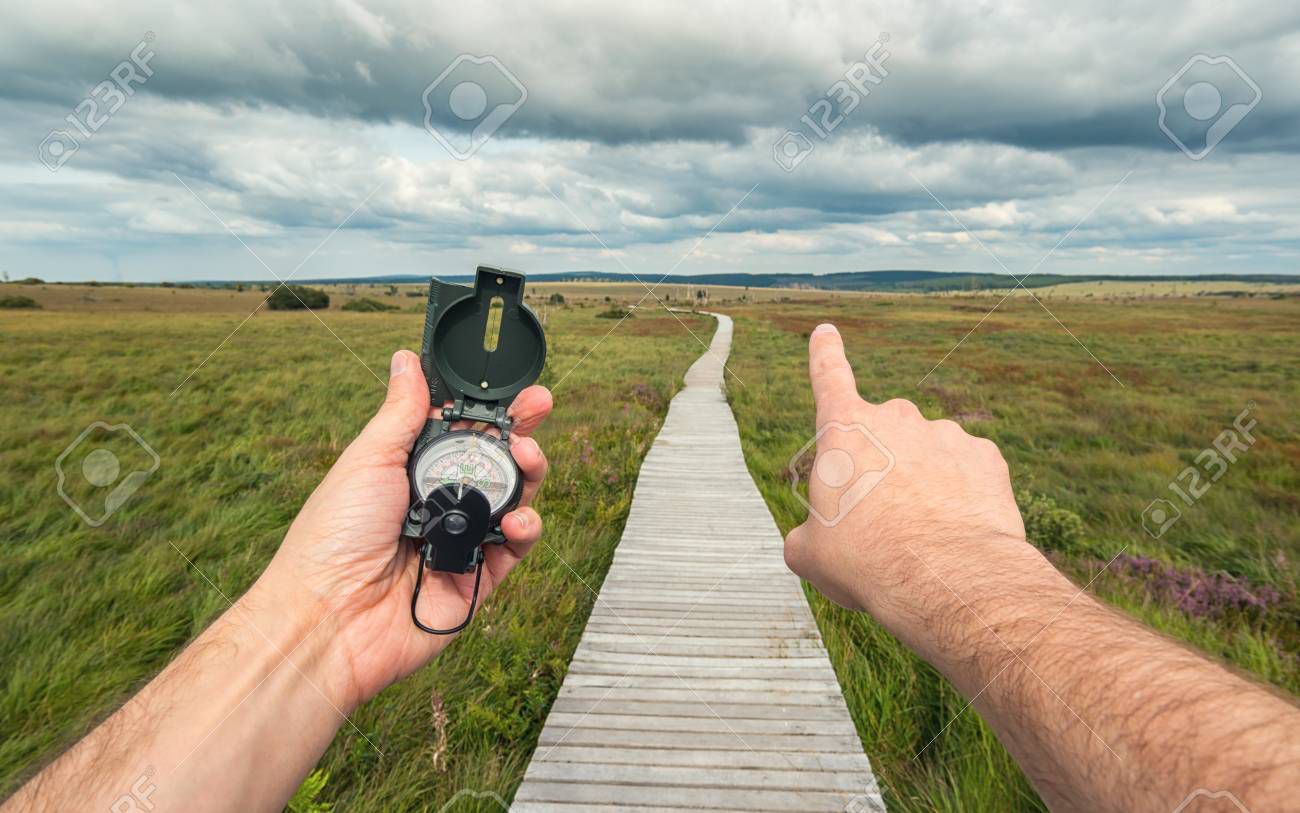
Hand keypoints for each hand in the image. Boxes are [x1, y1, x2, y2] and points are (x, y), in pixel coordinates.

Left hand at [254, 349, 550, 707]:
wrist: (328, 616)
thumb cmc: (333, 535)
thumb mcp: (369, 458)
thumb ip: (402, 412)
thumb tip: (407, 360)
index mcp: (410, 471)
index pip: (464, 432)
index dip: (494, 411)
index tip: (521, 391)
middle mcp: (439, 504)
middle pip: (496, 463)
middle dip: (523, 433)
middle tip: (540, 406)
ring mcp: (460, 541)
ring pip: (513, 501)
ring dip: (528, 474)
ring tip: (527, 459)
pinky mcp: (477, 580)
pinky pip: (515, 549)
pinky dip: (525, 529)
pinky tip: (516, 518)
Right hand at [783, 324, 1051, 664]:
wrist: (943, 577)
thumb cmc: (865, 560)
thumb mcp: (810, 553)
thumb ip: (807, 533)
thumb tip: (811, 539)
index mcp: (845, 430)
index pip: (829, 377)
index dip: (825, 354)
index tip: (827, 332)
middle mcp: (896, 418)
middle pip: (882, 435)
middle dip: (879, 467)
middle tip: (878, 518)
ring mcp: (945, 434)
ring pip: (926, 456)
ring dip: (921, 483)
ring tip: (919, 534)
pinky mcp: (986, 457)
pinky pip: (965, 471)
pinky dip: (959, 494)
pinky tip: (953, 527)